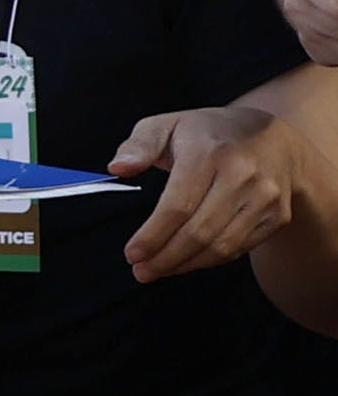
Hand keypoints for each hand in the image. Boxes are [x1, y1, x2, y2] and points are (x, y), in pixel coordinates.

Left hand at [112, 106, 312, 281]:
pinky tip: (187, 261)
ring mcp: (264, 198)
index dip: (153, 235)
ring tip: (159, 270)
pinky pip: (240, 248)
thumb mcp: (168, 124)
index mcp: (209, 152)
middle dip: (166, 257)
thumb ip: (139, 144)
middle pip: (200, 231)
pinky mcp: (277, 216)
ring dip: (186, 264)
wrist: (276, 139)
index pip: (178, 205)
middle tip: (141, 271)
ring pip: (222, 245)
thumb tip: (118, 168)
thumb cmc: (210, 133)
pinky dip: (210, 260)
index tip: (132, 253)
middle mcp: (242, 176)